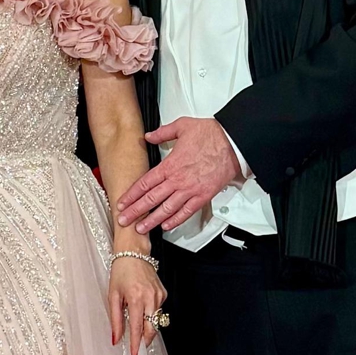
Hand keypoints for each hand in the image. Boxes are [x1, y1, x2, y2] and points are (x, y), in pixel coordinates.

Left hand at [108, 252, 167, 354]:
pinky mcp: (163, 293)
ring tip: (137, 326)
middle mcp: (150, 297)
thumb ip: (115, 319)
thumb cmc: (121, 271)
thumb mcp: (113, 295)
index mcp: (136, 298)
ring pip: (156, 321)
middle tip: (138, 349)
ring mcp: (159, 295)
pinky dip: (150, 314)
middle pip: (151, 328)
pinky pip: (158, 310)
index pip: (137, 328)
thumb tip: (115, 338)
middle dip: (145, 341)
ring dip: (147, 328)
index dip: (135, 345)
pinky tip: (143, 307)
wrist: (134, 252)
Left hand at [117, 116, 243, 235]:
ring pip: (167, 209)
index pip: (145, 183)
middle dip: (135, 212)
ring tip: (141, 228)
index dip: (131, 195)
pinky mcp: (203, 196)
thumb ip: (163, 133)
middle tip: (123, 220)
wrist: (233, 143)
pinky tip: (167, 226)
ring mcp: (190, 190)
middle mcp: (178, 180)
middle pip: (151, 199)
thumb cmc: (211, 135)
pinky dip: (176, 220)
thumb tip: (149, 136)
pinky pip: (186, 212)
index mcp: (170, 165)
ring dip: (152, 220)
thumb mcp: (182, 126)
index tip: (122, 202)